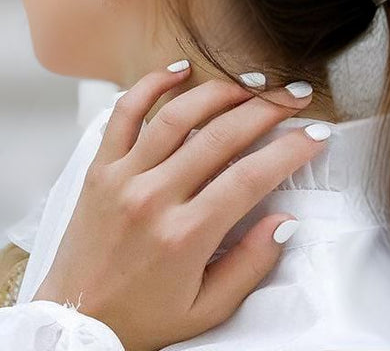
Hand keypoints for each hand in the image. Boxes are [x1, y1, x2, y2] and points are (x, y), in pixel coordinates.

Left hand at [33, 63, 326, 350]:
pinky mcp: (101, 167)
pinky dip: (151, 85)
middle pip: (221, 136)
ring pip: (177, 116)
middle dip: (266, 109)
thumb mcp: (206, 309)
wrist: (74, 319)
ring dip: (219, 91)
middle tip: (294, 96)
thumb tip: (285, 222)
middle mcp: (154, 198)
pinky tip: (180, 69)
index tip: (315, 134)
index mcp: (185, 236)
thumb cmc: (142, 316)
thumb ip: (250, 266)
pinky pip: (124, 113)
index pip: (251, 178)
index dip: (291, 150)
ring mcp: (123, 176)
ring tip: (251, 81)